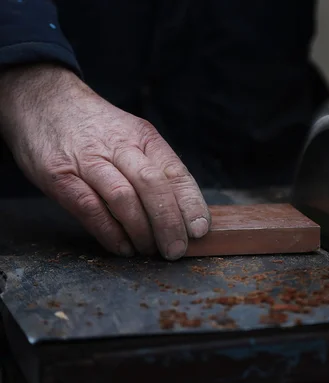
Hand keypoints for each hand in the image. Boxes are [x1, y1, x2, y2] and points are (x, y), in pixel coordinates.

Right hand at [0, 64, 210, 259]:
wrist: (42, 99)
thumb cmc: (96, 127)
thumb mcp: (132, 135)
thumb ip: (154, 167)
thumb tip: (184, 211)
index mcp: (144, 137)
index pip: (176, 172)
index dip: (190, 204)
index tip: (200, 230)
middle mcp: (118, 146)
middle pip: (152, 186)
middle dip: (169, 223)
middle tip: (176, 250)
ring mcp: (87, 160)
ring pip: (123, 198)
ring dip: (141, 231)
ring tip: (151, 251)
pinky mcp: (58, 176)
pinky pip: (89, 208)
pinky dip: (110, 232)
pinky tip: (123, 247)